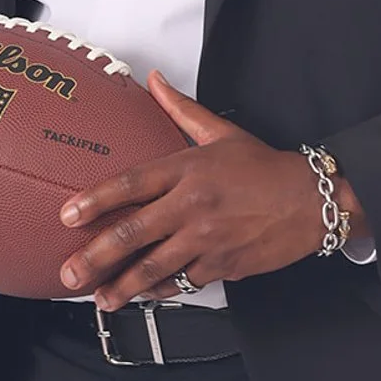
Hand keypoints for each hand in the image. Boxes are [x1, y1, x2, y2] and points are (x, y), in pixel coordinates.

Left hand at [57, 72, 370, 309]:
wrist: (312, 200)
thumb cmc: (265, 167)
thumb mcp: (222, 133)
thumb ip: (182, 110)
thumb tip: (154, 81)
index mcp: (189, 169)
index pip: (132, 185)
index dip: (97, 201)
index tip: (69, 216)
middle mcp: (193, 206)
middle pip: (134, 233)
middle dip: (97, 256)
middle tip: (70, 273)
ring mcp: (207, 239)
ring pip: (155, 267)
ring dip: (123, 287)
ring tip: (101, 300)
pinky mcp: (223, 265)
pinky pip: (183, 281)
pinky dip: (160, 291)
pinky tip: (142, 297)